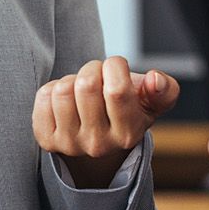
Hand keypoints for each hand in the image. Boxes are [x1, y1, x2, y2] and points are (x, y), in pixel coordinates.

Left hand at [33, 57, 180, 188]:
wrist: (100, 136)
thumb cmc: (128, 109)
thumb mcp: (152, 101)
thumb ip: (164, 89)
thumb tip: (155, 79)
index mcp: (128, 134)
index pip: (117, 89)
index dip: (115, 65)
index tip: (116, 68)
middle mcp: (99, 145)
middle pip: (87, 85)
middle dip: (92, 69)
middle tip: (97, 76)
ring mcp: (70, 144)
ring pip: (63, 90)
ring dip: (72, 79)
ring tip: (82, 90)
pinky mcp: (47, 139)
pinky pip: (43, 97)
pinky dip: (53, 89)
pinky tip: (66, 101)